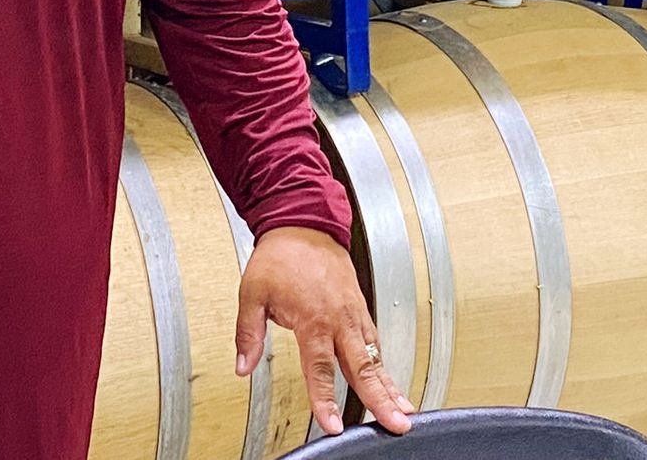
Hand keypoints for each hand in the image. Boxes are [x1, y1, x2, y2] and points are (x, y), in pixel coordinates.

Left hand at [236, 226, 414, 435]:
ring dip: (390, 385)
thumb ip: (249, 333)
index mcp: (312, 318)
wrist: (304, 222)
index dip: (326, 400)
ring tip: (403, 411)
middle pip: (362, 368)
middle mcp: (339, 318)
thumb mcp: (253, 292)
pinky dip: (384, 362)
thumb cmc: (280, 255)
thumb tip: (243, 365)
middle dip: (380, 399)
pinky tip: (390, 380)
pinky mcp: (359, 306)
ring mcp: (353, 312)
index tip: (332, 425)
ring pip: (375, 356)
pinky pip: (374, 340)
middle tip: (395, 423)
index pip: (319, 370)